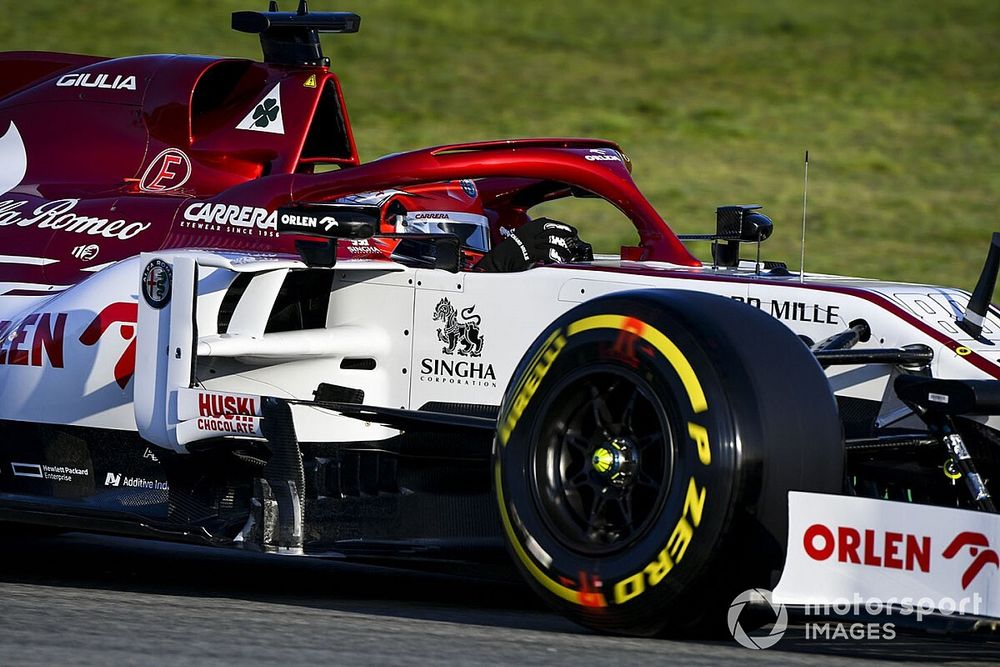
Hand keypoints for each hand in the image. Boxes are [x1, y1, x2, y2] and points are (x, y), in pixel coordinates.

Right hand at [477, 218, 591, 271]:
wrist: (494, 265)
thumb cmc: (505, 257)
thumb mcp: (518, 244)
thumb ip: (531, 242)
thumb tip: (547, 245)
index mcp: (524, 229)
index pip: (545, 223)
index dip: (559, 225)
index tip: (569, 230)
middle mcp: (527, 234)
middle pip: (551, 230)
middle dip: (565, 232)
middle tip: (574, 238)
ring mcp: (527, 244)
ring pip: (551, 241)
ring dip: (563, 247)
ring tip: (569, 254)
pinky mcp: (528, 254)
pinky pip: (546, 253)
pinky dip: (555, 256)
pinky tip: (559, 260)